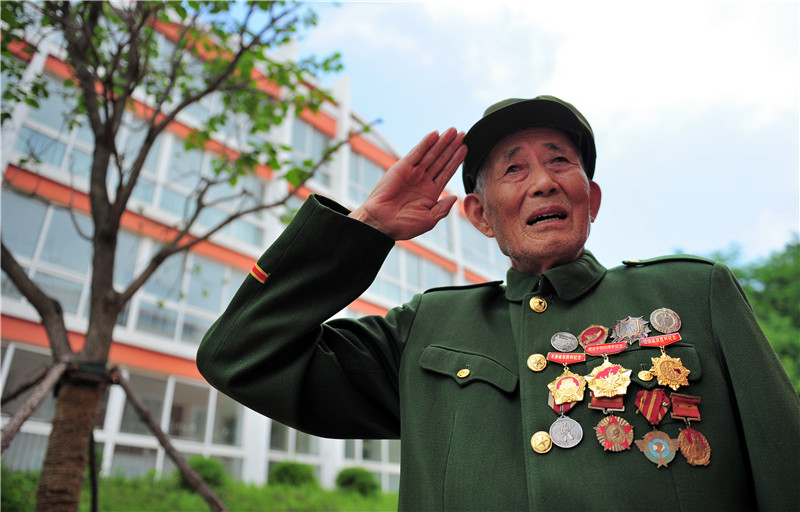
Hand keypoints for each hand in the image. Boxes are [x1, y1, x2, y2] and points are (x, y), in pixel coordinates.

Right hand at [349, 128, 466, 239]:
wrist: (382, 223)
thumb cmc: (404, 225)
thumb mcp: (429, 220)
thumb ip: (442, 209)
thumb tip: (454, 197)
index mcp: (430, 192)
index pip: (446, 172)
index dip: (456, 160)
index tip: (466, 148)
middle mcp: (423, 180)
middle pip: (441, 159)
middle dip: (451, 147)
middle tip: (462, 133)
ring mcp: (413, 173)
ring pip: (431, 154)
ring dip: (442, 142)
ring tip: (453, 131)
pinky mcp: (402, 167)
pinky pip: (416, 153)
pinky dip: (426, 143)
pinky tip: (435, 134)